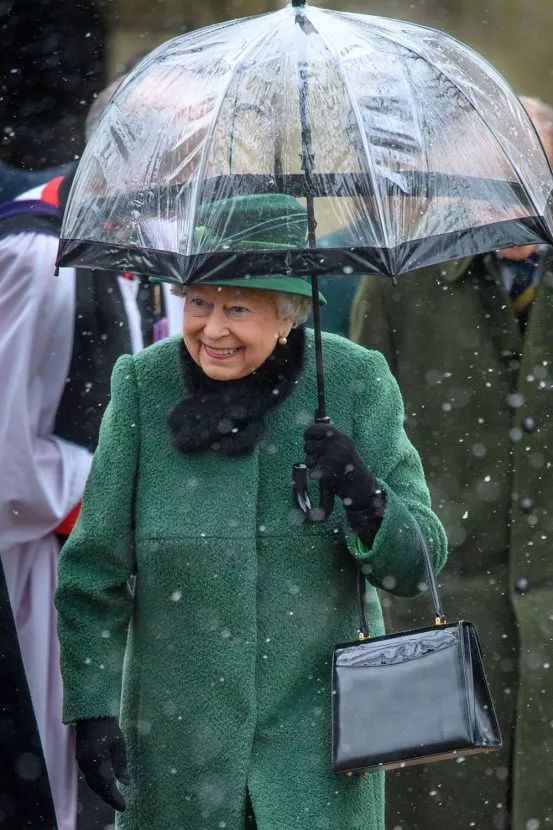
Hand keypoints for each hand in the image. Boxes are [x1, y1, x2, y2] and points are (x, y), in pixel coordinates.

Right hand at [75, 717, 129, 811]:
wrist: (91, 713)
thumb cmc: (108, 727)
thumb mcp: (119, 744)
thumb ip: (121, 765)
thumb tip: (125, 783)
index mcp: (98, 762)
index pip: (107, 786)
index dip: (115, 798)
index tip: (123, 807)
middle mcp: (87, 765)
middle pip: (98, 788)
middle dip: (108, 797)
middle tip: (120, 804)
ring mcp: (82, 762)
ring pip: (92, 783)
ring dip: (102, 791)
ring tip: (113, 796)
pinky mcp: (80, 758)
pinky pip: (89, 776)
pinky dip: (97, 784)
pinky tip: (104, 784)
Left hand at [303, 423, 385, 545]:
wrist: (362, 485)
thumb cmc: (349, 463)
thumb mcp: (343, 445)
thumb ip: (329, 438)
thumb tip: (310, 433)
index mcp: (341, 437)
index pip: (317, 429)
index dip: (309, 434)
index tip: (309, 438)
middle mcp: (339, 446)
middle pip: (309, 445)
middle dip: (309, 452)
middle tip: (318, 456)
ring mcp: (336, 461)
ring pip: (309, 460)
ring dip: (311, 464)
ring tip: (322, 467)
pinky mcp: (332, 475)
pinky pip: (313, 473)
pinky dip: (315, 475)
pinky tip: (322, 475)